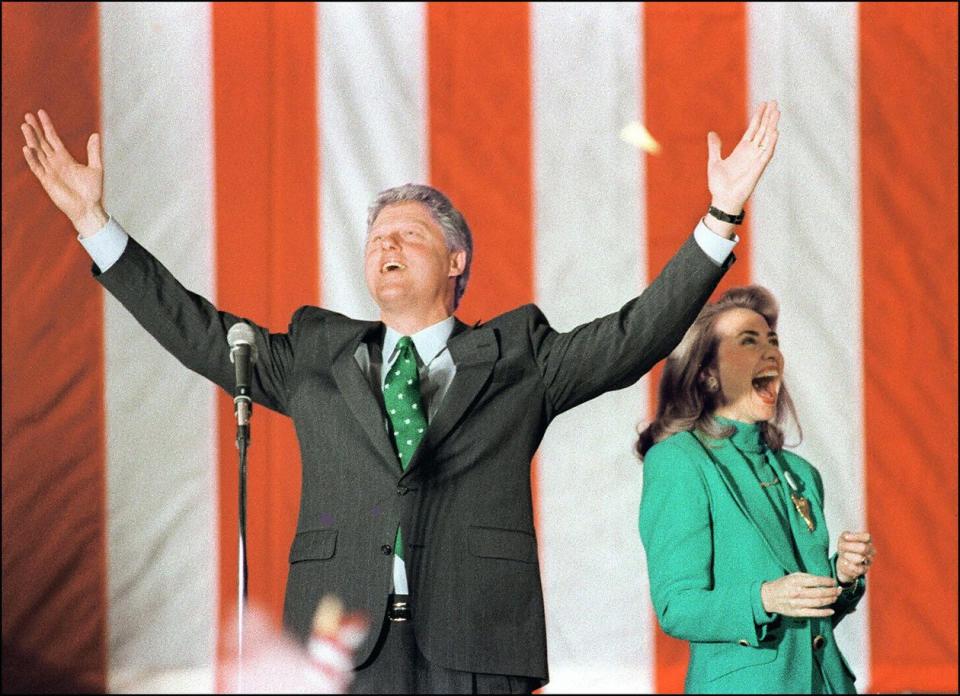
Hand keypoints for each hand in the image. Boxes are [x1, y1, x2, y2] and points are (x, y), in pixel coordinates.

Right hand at [21, 109, 106, 236]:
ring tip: (25, 126)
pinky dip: (32, 158)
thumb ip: (93, 151)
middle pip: (42, 142)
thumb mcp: (96, 168)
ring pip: (37, 152)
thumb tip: (95, 134)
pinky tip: (27, 148)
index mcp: (65, 158)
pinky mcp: (47, 181)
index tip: (40, 113)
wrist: (88, 208)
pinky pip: (37, 167)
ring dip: (31, 139)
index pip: (53, 138)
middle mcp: (55, 163)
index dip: (47, 126)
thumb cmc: (92, 191)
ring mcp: (50, 171)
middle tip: (27, 115)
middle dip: (35, 129)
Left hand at [706, 100, 779, 215]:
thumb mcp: (714, 161)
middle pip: (762, 130)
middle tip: (774, 102)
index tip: (763, 104)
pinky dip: (771, 142)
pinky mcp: (758, 168)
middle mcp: (751, 153)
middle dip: (768, 116)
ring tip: (777, 112)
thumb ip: (715, 147)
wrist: (722, 200)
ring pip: (766, 138)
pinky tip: (775, 131)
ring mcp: (756, 160)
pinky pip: (766, 153)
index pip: (753, 129)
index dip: (758, 117)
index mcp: (741, 150)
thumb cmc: (719, 185)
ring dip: (772, 125)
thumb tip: (711, 133)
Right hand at [760, 572, 840, 616]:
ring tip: (835, 597)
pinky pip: (814, 613)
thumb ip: (806, 577)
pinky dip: (824, 613)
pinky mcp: (798, 612)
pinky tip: (831, 611)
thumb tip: (822, 580)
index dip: (828, 581)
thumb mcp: (792, 576)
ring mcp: (798, 603)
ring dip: (830, 600)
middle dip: (832, 591)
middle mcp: (797, 592)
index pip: (816, 581)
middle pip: (820, 592)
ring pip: (819, 602)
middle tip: (838, 590)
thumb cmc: (782, 585)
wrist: (768, 597)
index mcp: (796, 581)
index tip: (834, 581)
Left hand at [836, 531, 875, 584]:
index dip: (855, 537)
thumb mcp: (843, 538)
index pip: (867, 537)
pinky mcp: (864, 570)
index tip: (846, 537)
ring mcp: (869, 561)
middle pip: (863, 547)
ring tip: (844, 555)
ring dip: (848, 556)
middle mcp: (871, 550)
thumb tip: (847, 537)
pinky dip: (848, 564)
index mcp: (868, 541)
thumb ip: (846, 535)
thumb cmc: (845, 547)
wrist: (844, 561)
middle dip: (849, 547)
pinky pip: (857, 568)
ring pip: (860, 558)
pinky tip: (845, 562)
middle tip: (841, 547)